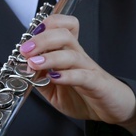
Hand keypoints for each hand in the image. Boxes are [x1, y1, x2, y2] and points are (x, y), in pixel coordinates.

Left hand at [19, 14, 135, 133]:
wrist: (112, 110)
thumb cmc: (85, 97)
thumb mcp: (53, 90)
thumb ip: (39, 79)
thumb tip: (23, 69)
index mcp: (69, 53)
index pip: (63, 26)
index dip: (46, 25)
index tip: (29, 36)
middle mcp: (79, 56)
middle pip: (63, 35)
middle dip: (41, 39)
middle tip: (25, 50)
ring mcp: (89, 69)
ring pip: (71, 54)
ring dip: (50, 56)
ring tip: (34, 64)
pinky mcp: (97, 84)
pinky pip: (83, 75)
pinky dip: (67, 75)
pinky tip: (54, 78)